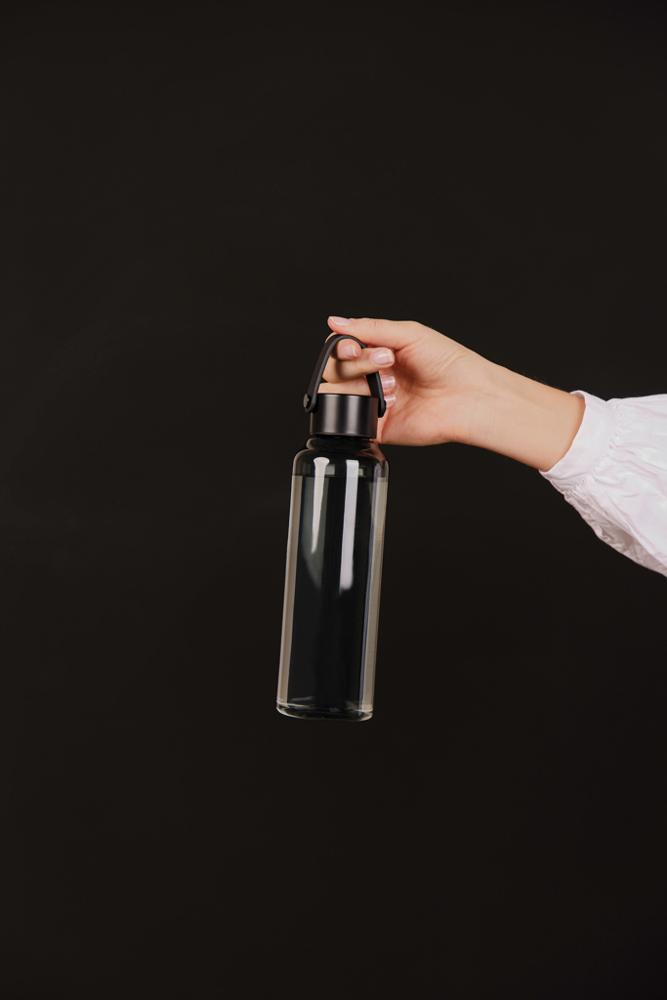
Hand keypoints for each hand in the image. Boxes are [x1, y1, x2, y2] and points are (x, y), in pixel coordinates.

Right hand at [321, 316, 583, 469]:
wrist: (469, 397)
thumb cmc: (449, 364)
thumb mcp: (409, 334)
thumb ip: (369, 328)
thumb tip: (335, 322)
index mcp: (379, 353)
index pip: (343, 348)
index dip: (343, 347)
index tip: (354, 347)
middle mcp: (373, 377)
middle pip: (337, 369)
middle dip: (357, 363)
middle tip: (385, 361)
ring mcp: (373, 402)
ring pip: (337, 392)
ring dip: (360, 384)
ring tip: (391, 385)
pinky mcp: (376, 426)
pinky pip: (349, 420)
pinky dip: (362, 409)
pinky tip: (386, 402)